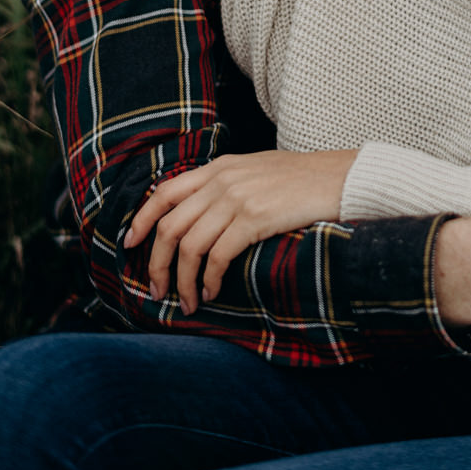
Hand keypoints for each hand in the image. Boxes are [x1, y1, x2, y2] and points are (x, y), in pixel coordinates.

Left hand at [123, 148, 356, 313]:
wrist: (340, 178)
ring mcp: (238, 198)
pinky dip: (208, 279)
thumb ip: (226, 185)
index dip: (141, 220)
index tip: (130, 246)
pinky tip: (212, 291)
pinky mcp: (255, 218)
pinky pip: (217, 256)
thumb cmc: (302, 180)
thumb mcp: (256, 171)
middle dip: (157, 264)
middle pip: (169, 225)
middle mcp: (222, 180)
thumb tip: (197, 214)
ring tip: (188, 302)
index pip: (165, 192)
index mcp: (219, 167)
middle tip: (158, 291)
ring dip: (183, 281)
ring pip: (189, 246)